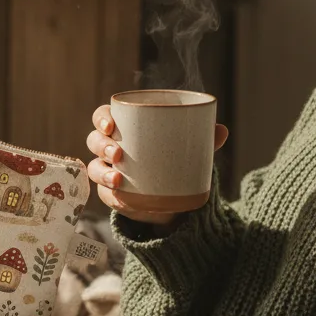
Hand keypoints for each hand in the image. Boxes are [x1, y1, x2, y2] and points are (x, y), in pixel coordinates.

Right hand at [87, 104, 228, 225]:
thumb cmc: (171, 162)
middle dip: (101, 145)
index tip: (111, 125)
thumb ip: (202, 140)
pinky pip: (105, 195)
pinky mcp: (111, 195)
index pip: (102, 117)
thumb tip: (221, 130)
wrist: (170, 198)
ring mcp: (107, 171)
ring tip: (117, 179)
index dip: (101, 118)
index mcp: (123, 130)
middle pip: (93, 140)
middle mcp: (109, 149)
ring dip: (102, 172)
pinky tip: (121, 198)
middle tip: (117, 153)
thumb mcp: (187, 150)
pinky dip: (112, 196)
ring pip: (94, 168)